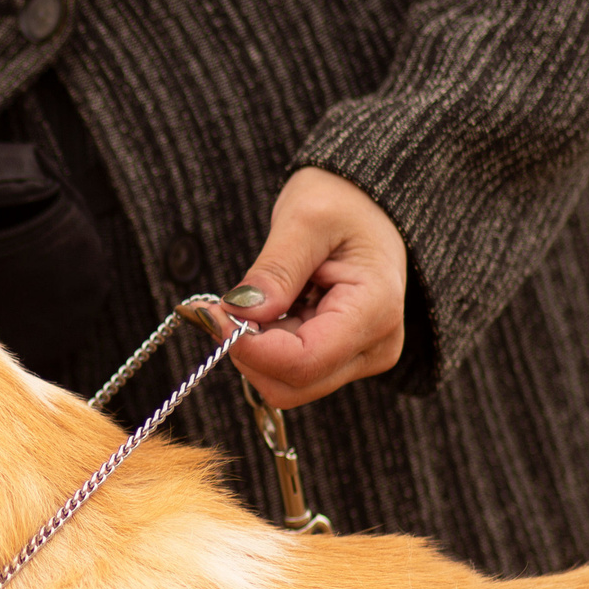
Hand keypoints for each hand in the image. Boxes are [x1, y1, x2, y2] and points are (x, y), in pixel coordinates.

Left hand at [222, 167, 406, 408]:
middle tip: (223, 305)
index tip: (213, 312)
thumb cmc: (342, 203)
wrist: (366, 206)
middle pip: (291, 384)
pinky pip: (289, 371)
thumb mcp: (305, 220)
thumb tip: (241, 312)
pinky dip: (263, 347)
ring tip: (251, 300)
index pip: (303, 361)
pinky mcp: (341, 359)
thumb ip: (276, 269)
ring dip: (253, 350)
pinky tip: (265, 310)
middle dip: (248, 350)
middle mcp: (374, 347)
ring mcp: (360, 358)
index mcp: (375, 311)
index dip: (249, 347)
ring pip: (286, 384)